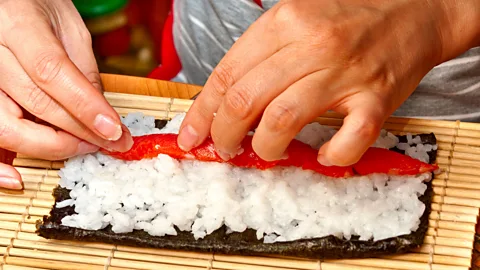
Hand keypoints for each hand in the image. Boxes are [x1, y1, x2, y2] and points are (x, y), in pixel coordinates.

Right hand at [0, 0, 132, 188]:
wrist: (5, 3)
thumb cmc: (34, 6)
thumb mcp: (68, 26)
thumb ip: (82, 68)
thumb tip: (100, 114)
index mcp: (16, 24)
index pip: (51, 71)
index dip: (85, 106)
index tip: (113, 130)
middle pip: (35, 103)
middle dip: (80, 131)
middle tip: (110, 141)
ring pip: (7, 127)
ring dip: (51, 147)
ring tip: (83, 146)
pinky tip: (19, 179)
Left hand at [178, 0, 479, 165]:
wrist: (413, 10)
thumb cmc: (348, 17)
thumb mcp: (295, 18)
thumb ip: (260, 55)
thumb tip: (221, 101)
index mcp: (285, 21)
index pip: (226, 74)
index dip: (202, 112)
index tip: (191, 136)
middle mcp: (312, 45)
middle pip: (245, 100)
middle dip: (223, 135)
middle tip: (223, 148)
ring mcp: (345, 73)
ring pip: (282, 121)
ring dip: (265, 148)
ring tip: (266, 152)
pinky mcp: (377, 98)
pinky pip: (348, 140)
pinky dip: (331, 156)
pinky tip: (323, 155)